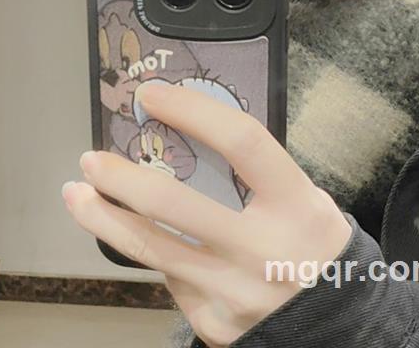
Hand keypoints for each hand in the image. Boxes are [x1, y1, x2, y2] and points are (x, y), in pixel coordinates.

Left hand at [61, 82, 352, 347]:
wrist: (341, 327)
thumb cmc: (311, 244)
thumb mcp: (302, 198)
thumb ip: (253, 172)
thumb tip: (184, 133)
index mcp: (295, 205)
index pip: (239, 142)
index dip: (191, 110)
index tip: (151, 94)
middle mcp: (264, 250)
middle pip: (173, 203)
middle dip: (120, 178)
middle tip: (90, 159)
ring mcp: (235, 292)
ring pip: (151, 248)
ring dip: (104, 218)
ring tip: (76, 194)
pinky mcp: (215, 323)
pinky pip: (170, 279)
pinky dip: (154, 255)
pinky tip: (144, 241)